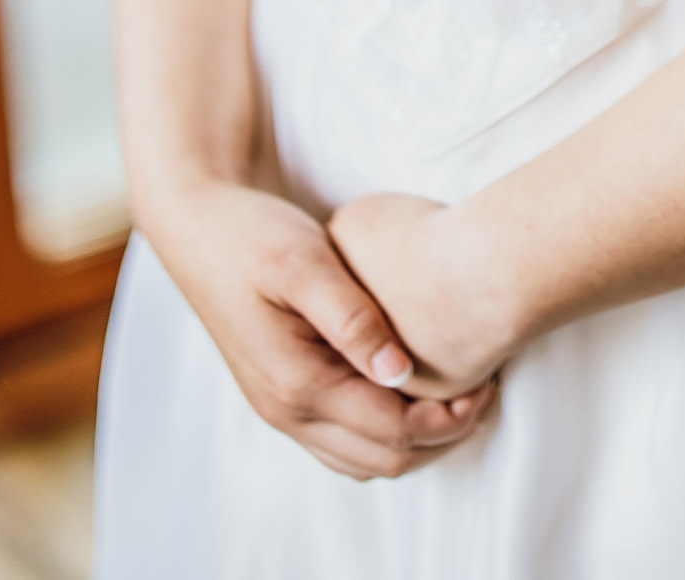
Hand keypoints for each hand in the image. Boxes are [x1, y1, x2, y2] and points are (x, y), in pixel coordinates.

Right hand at [144, 179, 495, 479]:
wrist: (196, 226)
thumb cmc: (251, 234)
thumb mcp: (304, 261)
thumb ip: (351, 316)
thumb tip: (399, 370)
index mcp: (295, 382)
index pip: (389, 432)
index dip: (446, 419)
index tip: (489, 384)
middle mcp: (286, 410)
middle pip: (382, 458)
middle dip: (441, 435)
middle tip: (487, 390)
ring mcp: (281, 407)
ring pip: (362, 457)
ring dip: (416, 439)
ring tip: (462, 394)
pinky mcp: (284, 392)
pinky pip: (344, 438)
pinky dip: (386, 429)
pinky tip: (414, 390)